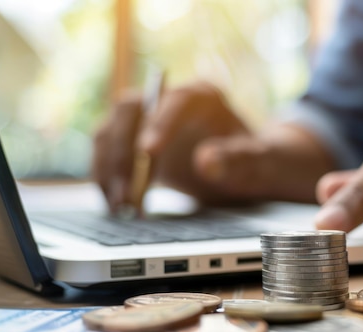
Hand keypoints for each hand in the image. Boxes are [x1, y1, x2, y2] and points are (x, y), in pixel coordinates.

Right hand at [92, 81, 248, 212]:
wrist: (246, 169)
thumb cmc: (256, 161)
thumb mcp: (257, 163)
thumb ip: (238, 160)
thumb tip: (206, 162)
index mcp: (203, 95)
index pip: (175, 100)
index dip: (160, 123)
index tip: (148, 152)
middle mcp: (169, 99)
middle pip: (131, 112)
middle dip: (124, 153)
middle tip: (128, 193)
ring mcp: (147, 119)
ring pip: (110, 131)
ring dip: (108, 168)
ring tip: (120, 206)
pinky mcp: (134, 142)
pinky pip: (107, 152)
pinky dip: (105, 177)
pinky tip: (115, 203)